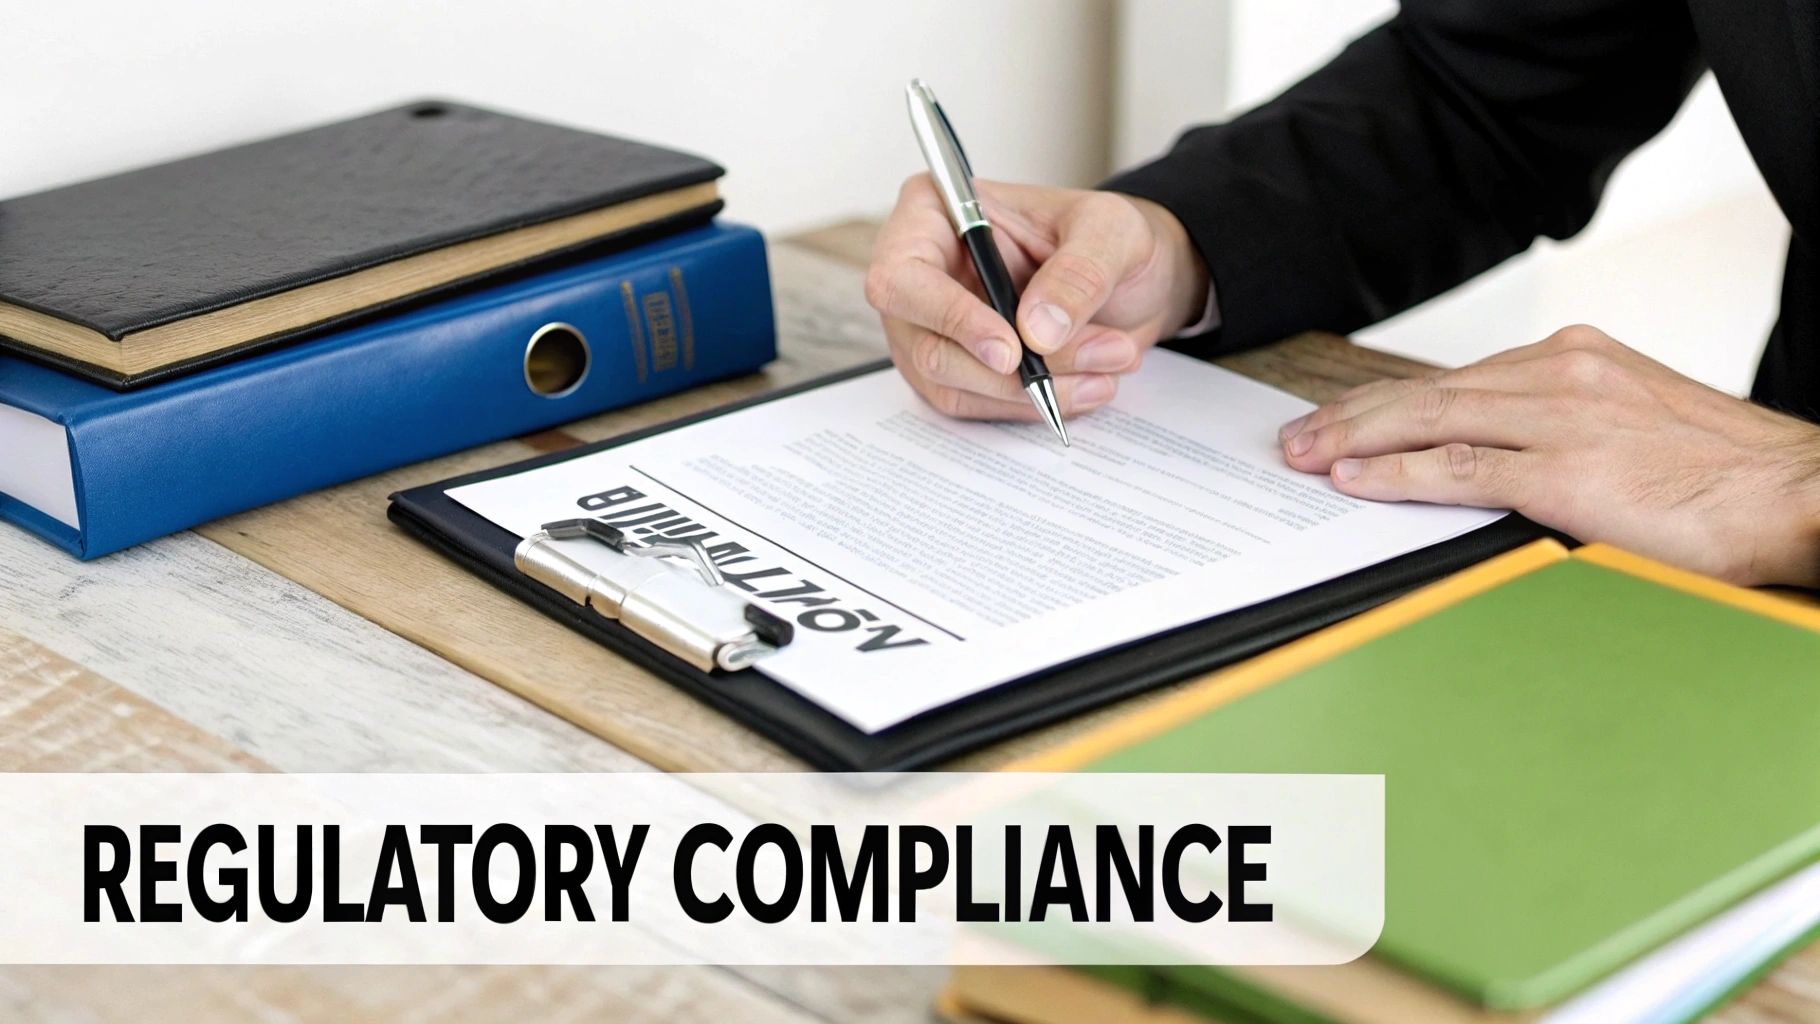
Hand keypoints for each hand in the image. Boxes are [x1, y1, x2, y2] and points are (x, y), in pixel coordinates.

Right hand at [864, 175, 1208, 420]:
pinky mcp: (954, 373)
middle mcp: (917, 277)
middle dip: (1012, 371)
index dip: (950, 318)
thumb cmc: (1104, 236)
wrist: (1127, 280)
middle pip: (928, 346)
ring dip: (1033, 391)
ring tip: (1108, 365)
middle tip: (1096, 357)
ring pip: (954, 387)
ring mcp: (928, 331)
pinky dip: (1033, 405)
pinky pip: (978, 408)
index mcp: (933, 215)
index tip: (1013, 350)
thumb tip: (1035, 330)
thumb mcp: (1110, 231)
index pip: (903, 276)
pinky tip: (1087, 385)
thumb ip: (1078, 272)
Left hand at [1278, 325, 1819, 585]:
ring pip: (1429, 421)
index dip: (1388, 402)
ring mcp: (1562, 418)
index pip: (1458, 381)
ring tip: (1305, 457)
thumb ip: (1562, 434)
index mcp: (1577, 360)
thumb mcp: (1632, 429)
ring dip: (1355, 441)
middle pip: (1427, 393)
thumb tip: (1495, 463)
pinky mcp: (1566, 471)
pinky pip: (1458, 468)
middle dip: (1352, 417)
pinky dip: (1397, 472)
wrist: (1800, 494)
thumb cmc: (1723, 475)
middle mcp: (1563, 374)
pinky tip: (1354, 480)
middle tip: (1296, 437)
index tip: (1342, 419)